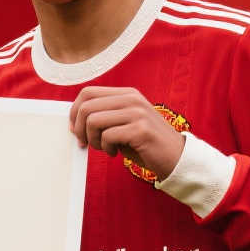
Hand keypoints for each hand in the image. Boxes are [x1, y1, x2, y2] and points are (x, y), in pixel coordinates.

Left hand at [69, 87, 184, 180]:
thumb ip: (104, 117)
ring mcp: (137, 113)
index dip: (74, 111)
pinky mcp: (141, 130)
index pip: (88, 92)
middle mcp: (132, 99)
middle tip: (86, 143)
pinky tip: (116, 153)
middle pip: (87, 106)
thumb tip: (74, 121)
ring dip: (93, 140)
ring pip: (94, 120)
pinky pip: (108, 136)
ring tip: (105, 148)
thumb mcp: (123, 123)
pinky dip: (106, 148)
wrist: (175, 158)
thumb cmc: (144, 143)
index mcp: (127, 94)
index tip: (75, 129)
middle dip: (80, 129)